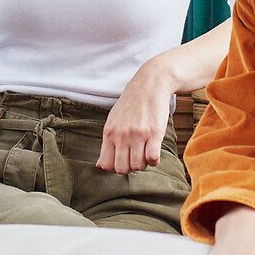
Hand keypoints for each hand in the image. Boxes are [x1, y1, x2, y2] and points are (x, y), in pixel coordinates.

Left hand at [99, 57, 175, 174]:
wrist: (149, 84)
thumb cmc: (131, 104)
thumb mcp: (113, 121)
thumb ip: (107, 143)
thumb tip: (100, 166)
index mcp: (109, 133)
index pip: (107, 165)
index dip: (115, 168)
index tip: (123, 160)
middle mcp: (121, 135)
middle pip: (122, 169)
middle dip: (130, 167)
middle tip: (136, 156)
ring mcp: (137, 135)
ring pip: (138, 166)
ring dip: (143, 163)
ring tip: (146, 151)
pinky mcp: (154, 133)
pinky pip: (152, 158)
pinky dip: (154, 160)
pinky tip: (154, 150)